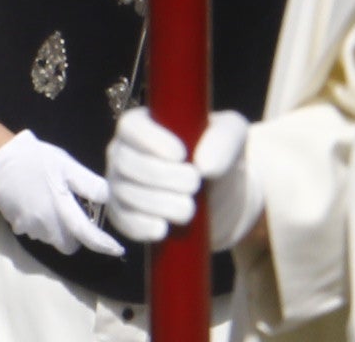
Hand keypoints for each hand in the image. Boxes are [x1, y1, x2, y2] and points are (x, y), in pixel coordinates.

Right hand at [0, 127, 120, 258]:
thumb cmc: (36, 160)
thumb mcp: (66, 164)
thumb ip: (88, 183)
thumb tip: (109, 198)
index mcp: (62, 208)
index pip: (87, 235)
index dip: (104, 245)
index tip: (117, 249)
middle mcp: (47, 225)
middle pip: (69, 245)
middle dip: (75, 235)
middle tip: (74, 212)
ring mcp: (31, 228)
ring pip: (52, 239)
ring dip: (58, 229)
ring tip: (53, 202)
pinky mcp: (18, 227)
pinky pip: (37, 232)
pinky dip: (42, 224)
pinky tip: (37, 203)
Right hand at [105, 105, 258, 247]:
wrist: (224, 197)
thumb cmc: (221, 156)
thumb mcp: (233, 136)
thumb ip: (223, 140)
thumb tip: (203, 165)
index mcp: (143, 124)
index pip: (130, 127)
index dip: (151, 141)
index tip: (182, 155)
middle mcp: (124, 152)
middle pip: (127, 162)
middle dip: (162, 176)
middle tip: (195, 184)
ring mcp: (121, 185)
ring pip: (126, 193)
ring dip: (159, 204)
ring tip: (189, 208)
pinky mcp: (125, 216)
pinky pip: (123, 221)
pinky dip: (142, 227)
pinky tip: (164, 228)